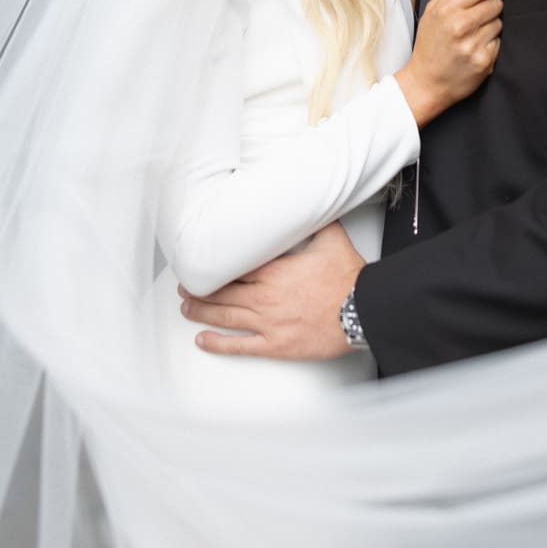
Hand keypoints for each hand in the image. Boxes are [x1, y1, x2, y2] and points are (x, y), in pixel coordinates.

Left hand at [179, 221, 364, 359]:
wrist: (360, 311)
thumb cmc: (347, 279)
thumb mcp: (331, 239)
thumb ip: (316, 220)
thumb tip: (310, 201)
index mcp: (273, 270)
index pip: (233, 267)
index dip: (213, 266)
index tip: (200, 263)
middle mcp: (264, 296)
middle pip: (222, 292)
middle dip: (199, 289)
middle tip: (185, 286)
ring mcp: (267, 322)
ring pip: (224, 316)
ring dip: (201, 312)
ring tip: (186, 308)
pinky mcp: (274, 344)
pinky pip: (239, 346)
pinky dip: (217, 344)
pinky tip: (203, 340)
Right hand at [395, 0, 501, 125]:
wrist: (426, 82)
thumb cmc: (430, 44)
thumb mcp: (432, 9)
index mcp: (446, 8)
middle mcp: (460, 25)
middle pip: (496, 2)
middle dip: (489, 8)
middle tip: (475, 19)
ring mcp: (473, 44)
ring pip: (499, 22)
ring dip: (490, 27)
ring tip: (473, 36)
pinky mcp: (484, 61)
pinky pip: (499, 42)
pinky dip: (490, 45)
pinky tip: (475, 49)